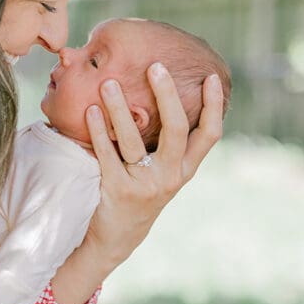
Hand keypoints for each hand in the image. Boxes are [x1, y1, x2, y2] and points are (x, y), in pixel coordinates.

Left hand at [85, 63, 223, 266]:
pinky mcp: (117, 189)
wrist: (117, 236)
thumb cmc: (140, 192)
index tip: (209, 77)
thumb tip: (166, 96)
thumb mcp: (163, 172)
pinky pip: (107, 154)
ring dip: (120, 109)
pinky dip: (98, 130)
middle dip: (167, 95)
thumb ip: (169, 144)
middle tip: (156, 66)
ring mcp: (144, 184)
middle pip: (176, 129)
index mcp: (186, 169)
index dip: (214, 106)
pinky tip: (90, 110)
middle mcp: (170, 176)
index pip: (210, 135)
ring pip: (134, 140)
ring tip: (109, 83)